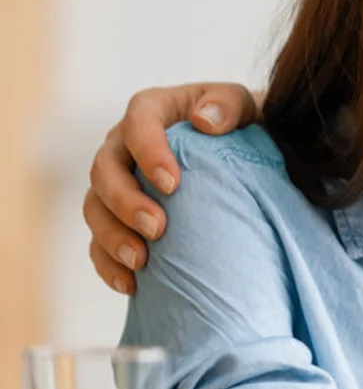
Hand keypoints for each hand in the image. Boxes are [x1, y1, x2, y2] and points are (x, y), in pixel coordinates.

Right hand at [84, 83, 256, 293]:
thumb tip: (206, 121)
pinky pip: (98, 242)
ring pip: (95, 208)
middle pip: (105, 171)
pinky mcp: (116, 217)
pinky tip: (131, 284)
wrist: (241, 152)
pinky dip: (109, 264)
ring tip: (141, 261)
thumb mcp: (242, 106)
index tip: (172, 184)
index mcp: (151, 110)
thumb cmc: (239, 124)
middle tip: (157, 228)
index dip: (147, 152)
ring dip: (112, 236)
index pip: (137, 123)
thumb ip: (228, 104)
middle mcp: (123, 145)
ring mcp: (116, 182)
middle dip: (126, 202)